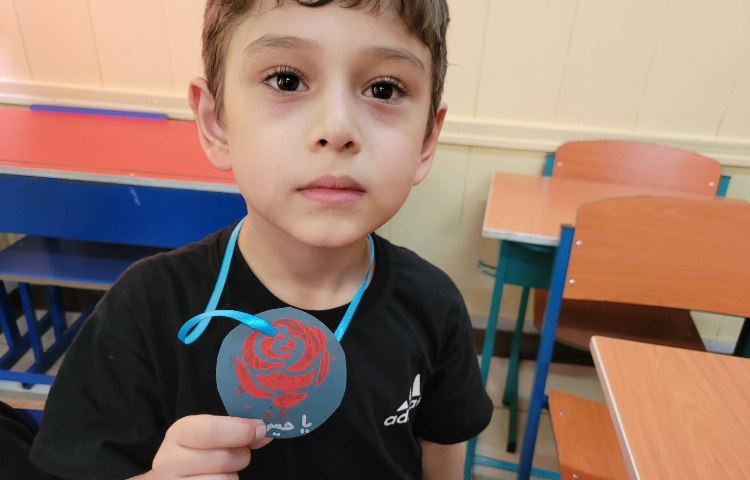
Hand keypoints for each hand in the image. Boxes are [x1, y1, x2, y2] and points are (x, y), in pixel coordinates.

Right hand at [138, 414, 271, 478]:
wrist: (177, 475)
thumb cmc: (199, 451)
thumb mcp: (211, 432)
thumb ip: (236, 427)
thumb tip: (263, 432)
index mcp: (178, 434)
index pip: (210, 431)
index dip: (240, 430)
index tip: (259, 429)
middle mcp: (170, 461)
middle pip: (224, 458)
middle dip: (241, 455)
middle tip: (238, 454)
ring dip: (233, 475)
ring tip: (220, 471)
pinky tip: (216, 479)